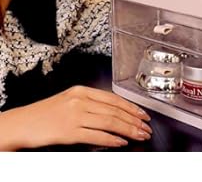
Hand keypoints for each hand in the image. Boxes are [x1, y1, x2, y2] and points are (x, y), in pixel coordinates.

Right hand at [0, 86, 151, 150]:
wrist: (22, 123)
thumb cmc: (46, 114)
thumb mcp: (69, 100)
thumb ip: (90, 104)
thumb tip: (114, 113)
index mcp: (82, 90)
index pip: (114, 98)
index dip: (131, 107)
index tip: (143, 114)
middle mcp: (81, 100)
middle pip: (115, 110)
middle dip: (134, 120)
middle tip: (147, 128)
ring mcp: (75, 115)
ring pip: (110, 122)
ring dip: (128, 130)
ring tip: (139, 135)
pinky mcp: (69, 131)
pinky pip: (96, 135)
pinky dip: (112, 140)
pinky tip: (121, 142)